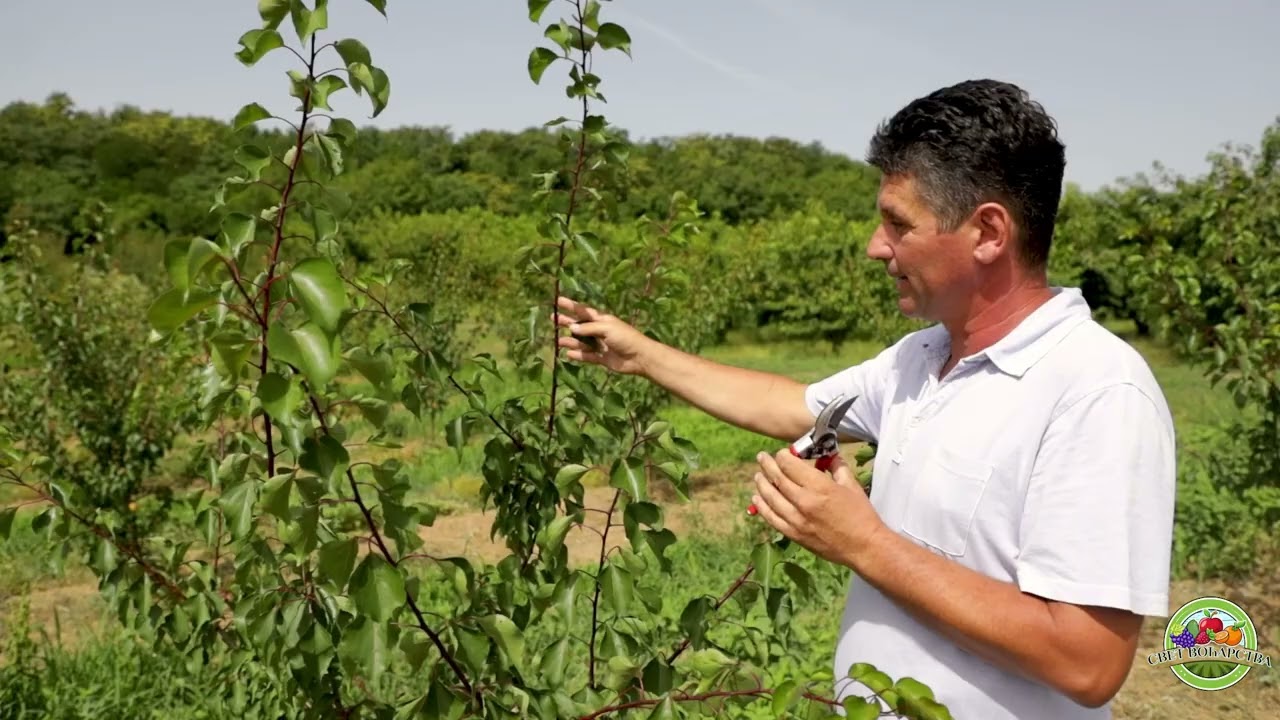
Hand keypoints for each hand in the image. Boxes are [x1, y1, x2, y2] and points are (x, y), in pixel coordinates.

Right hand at [552, 295, 653, 375]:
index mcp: (602, 320)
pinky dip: (578, 355)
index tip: (558, 301)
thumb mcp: (606, 328)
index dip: (571, 306)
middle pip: (580, 326)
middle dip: (567, 322)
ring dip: (570, 341)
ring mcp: (600, 345)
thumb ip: (588, 328)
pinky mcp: (601, 358)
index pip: (583, 311)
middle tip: (553, 319)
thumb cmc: (625, 338)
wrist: (639, 357)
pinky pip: (587, 356)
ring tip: (557, 341)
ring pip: (581, 342)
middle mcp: (599, 331)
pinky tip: (568, 354)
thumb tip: (571, 327)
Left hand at [751, 449, 884, 567]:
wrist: (864, 546)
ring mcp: (797, 520)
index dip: (783, 456)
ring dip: (761, 484)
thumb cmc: (861, 515)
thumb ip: (836, 467)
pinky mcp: (795, 534)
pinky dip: (762, 507)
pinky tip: (757, 499)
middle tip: (762, 457)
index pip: (790, 466)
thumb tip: (828, 456)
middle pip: (778, 479)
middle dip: (767, 465)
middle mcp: (804, 502)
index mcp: (819, 487)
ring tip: (758, 476)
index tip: (782, 453)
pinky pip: (772, 518)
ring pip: (770, 498)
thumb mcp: (851, 485)